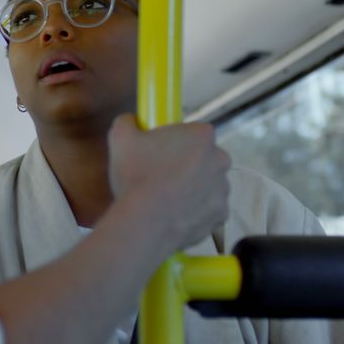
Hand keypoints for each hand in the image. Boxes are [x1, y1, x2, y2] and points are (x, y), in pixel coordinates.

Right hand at [107, 115, 230, 249]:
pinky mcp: (221, 214)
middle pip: (205, 157)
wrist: (145, 223)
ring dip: (193, 187)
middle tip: (162, 175)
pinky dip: (196, 210)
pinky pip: (209, 208)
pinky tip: (175, 213)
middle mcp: (220, 159)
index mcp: (202, 136)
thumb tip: (130, 120)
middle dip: (189, 164)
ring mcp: (223, 189)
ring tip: (166, 198)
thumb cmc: (136, 176)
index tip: (160, 151)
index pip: (194, 132)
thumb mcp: (120, 138)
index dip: (177, 141)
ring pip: (208, 183)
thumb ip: (127, 122)